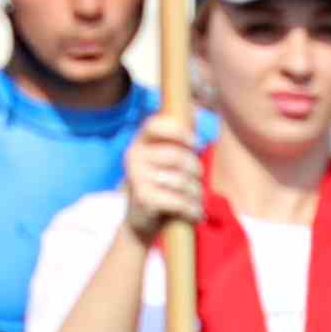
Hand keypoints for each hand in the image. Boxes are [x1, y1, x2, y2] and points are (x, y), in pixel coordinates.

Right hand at [117, 109, 208, 242]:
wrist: (140, 223)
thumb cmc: (161, 187)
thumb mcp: (166, 162)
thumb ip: (178, 140)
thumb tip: (195, 109)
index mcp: (139, 143)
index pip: (155, 124)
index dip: (179, 131)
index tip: (196, 142)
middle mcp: (133, 156)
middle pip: (179, 156)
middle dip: (196, 171)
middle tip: (197, 183)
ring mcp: (136, 177)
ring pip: (183, 181)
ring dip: (196, 195)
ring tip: (194, 201)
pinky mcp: (143, 198)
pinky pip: (180, 201)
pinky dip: (193, 210)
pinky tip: (194, 214)